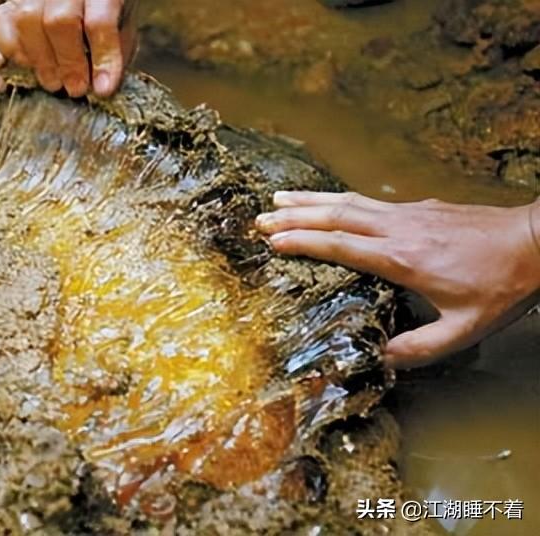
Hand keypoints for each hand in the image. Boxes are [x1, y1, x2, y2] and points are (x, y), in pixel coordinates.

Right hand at [0, 0, 137, 96]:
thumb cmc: (104, 9)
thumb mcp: (122, 23)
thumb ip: (114, 50)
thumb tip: (101, 87)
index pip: (99, 20)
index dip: (102, 58)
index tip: (103, 89)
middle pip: (59, 21)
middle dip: (68, 63)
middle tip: (75, 89)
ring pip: (27, 20)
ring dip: (42, 60)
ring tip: (54, 83)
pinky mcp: (9, 0)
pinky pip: (1, 22)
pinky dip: (13, 49)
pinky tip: (30, 64)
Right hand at [256, 192, 539, 367]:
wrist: (537, 242)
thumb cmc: (501, 286)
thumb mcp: (463, 330)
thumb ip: (418, 348)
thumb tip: (379, 359)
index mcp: (401, 259)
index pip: (340, 245)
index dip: (303, 242)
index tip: (273, 241)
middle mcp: (398, 229)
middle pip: (335, 216)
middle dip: (294, 216)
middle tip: (261, 217)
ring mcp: (408, 213)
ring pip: (349, 202)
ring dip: (311, 200)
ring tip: (279, 199)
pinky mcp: (420, 206)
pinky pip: (368, 200)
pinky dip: (339, 199)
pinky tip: (329, 201)